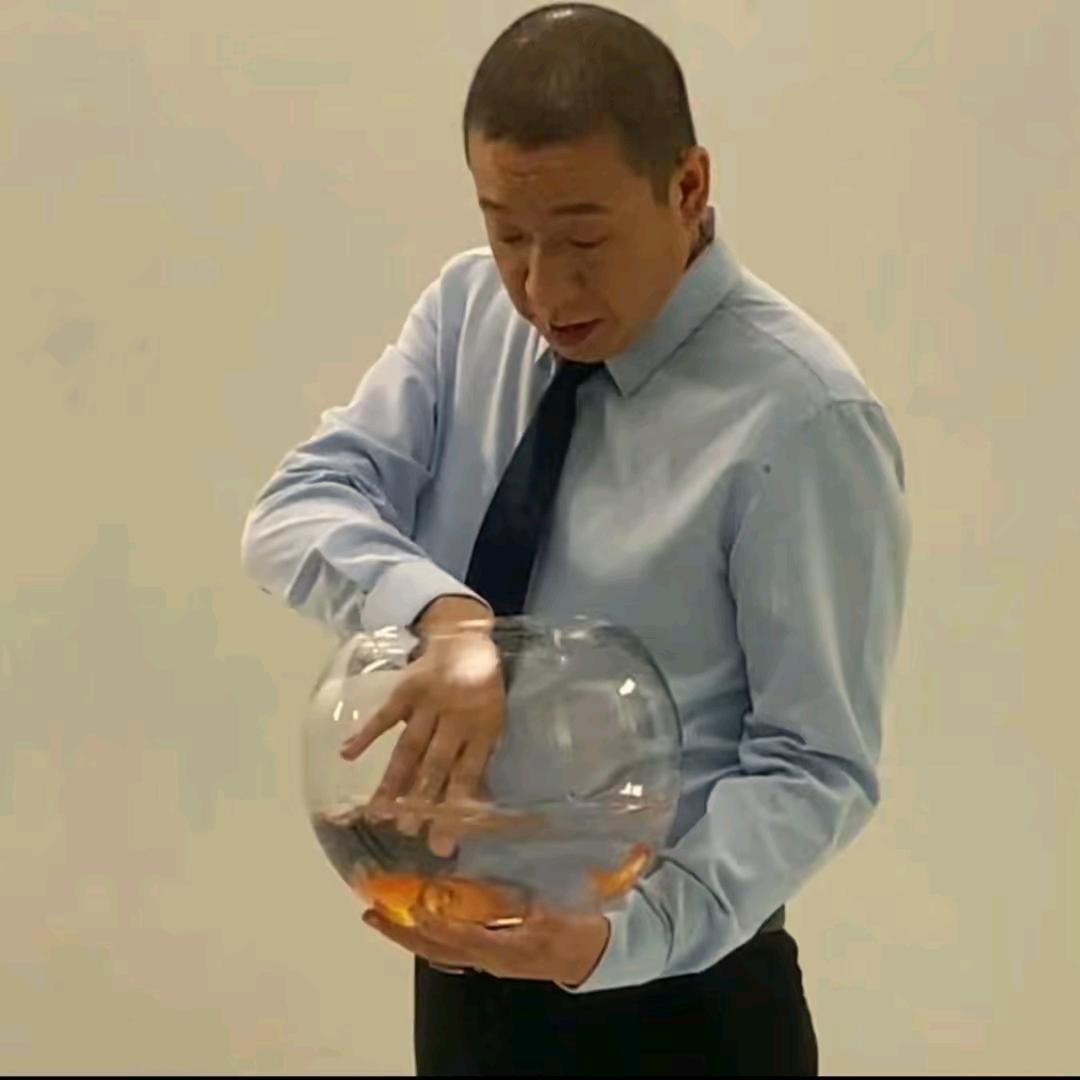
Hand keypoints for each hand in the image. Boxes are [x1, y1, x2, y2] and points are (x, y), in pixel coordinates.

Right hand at [340, 596, 502, 854]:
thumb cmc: (481, 689)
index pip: (468, 775)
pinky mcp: (407, 690)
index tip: (441, 841)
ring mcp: (430, 703)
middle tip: (407, 832)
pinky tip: (347, 754)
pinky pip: (385, 715)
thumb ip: (479, 757)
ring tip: (379, 811)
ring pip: (411, 747)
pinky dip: (366, 734)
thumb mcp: (492, 720)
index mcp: (483, 729)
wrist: (465, 639)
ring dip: (395, 779)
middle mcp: (457, 718)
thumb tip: (473, 807)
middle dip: (422, 801)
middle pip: (437, 766)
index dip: (455, 809)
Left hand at [363, 903, 610, 986]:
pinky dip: (430, 935)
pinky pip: (453, 948)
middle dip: (402, 932)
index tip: (406, 909)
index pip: (457, 939)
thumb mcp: (550, 911)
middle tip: (371, 913)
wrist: (595, 956)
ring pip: (440, 950)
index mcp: (503, 949)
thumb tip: (484, 883)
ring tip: (384, 914)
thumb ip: (516, 900)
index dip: (430, 926)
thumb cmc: (576, 929)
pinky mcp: (493, 955)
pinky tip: (418, 920)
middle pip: (437, 949)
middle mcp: (489, 959)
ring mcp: (489, 960)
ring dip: (410, 934)